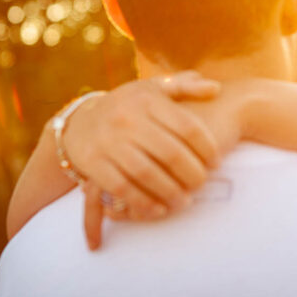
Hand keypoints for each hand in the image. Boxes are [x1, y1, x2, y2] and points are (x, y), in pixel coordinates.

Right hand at [62, 71, 220, 248]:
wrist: (79, 121)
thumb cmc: (129, 106)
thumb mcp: (153, 89)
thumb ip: (184, 87)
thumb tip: (215, 88)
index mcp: (147, 99)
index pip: (187, 126)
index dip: (207, 147)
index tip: (216, 162)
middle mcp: (127, 118)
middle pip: (171, 153)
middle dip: (192, 174)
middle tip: (202, 184)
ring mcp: (108, 141)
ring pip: (147, 174)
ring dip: (171, 192)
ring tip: (185, 201)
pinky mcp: (93, 162)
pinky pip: (122, 188)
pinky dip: (143, 202)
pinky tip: (159, 209)